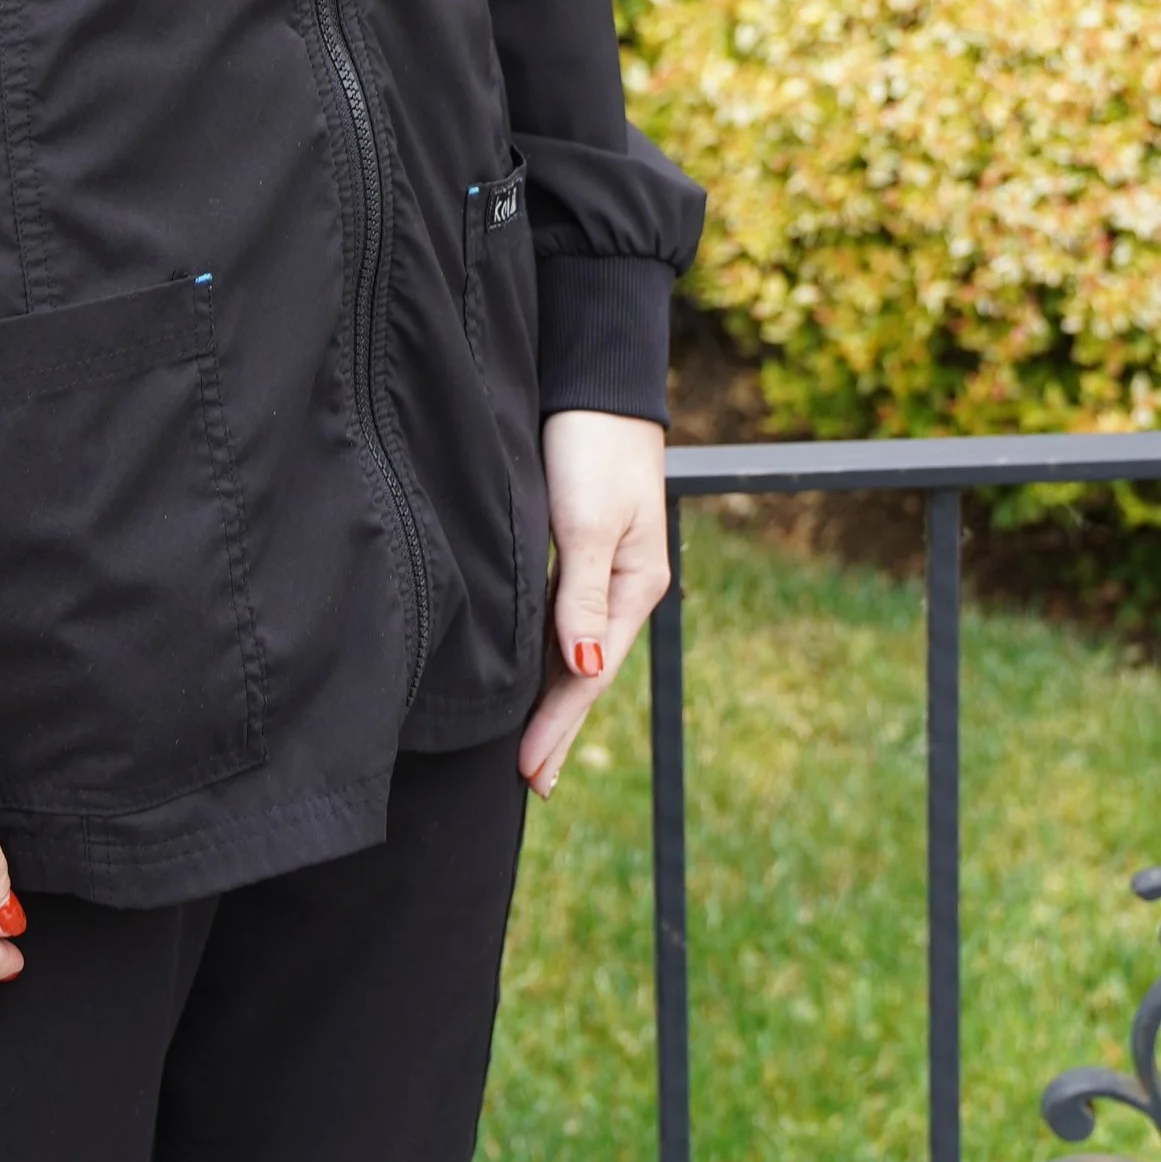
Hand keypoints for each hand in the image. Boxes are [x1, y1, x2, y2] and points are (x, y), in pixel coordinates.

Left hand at [518, 409, 669, 799]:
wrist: (595, 379)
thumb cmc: (592, 443)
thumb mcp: (589, 521)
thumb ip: (582, 595)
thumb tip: (583, 669)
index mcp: (635, 585)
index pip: (590, 674)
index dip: (556, 725)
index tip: (525, 772)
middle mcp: (622, 584)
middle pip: (585, 670)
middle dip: (557, 726)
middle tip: (530, 783)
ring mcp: (602, 566)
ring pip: (570, 646)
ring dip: (550, 695)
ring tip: (527, 745)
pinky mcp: (578, 544)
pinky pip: (559, 616)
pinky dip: (543, 654)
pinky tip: (530, 671)